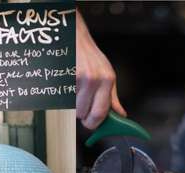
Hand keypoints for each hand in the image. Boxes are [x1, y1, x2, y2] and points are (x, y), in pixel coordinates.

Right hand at [76, 11, 125, 129]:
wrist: (74, 37)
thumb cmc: (89, 55)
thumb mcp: (106, 74)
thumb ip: (112, 97)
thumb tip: (120, 113)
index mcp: (107, 80)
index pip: (101, 112)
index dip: (95, 123)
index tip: (92, 124)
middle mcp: (94, 79)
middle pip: (85, 113)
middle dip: (83, 116)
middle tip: (82, 108)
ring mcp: (79, 78)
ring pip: (73, 107)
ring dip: (74, 105)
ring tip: (76, 91)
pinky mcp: (66, 77)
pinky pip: (64, 98)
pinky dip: (66, 96)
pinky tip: (69, 85)